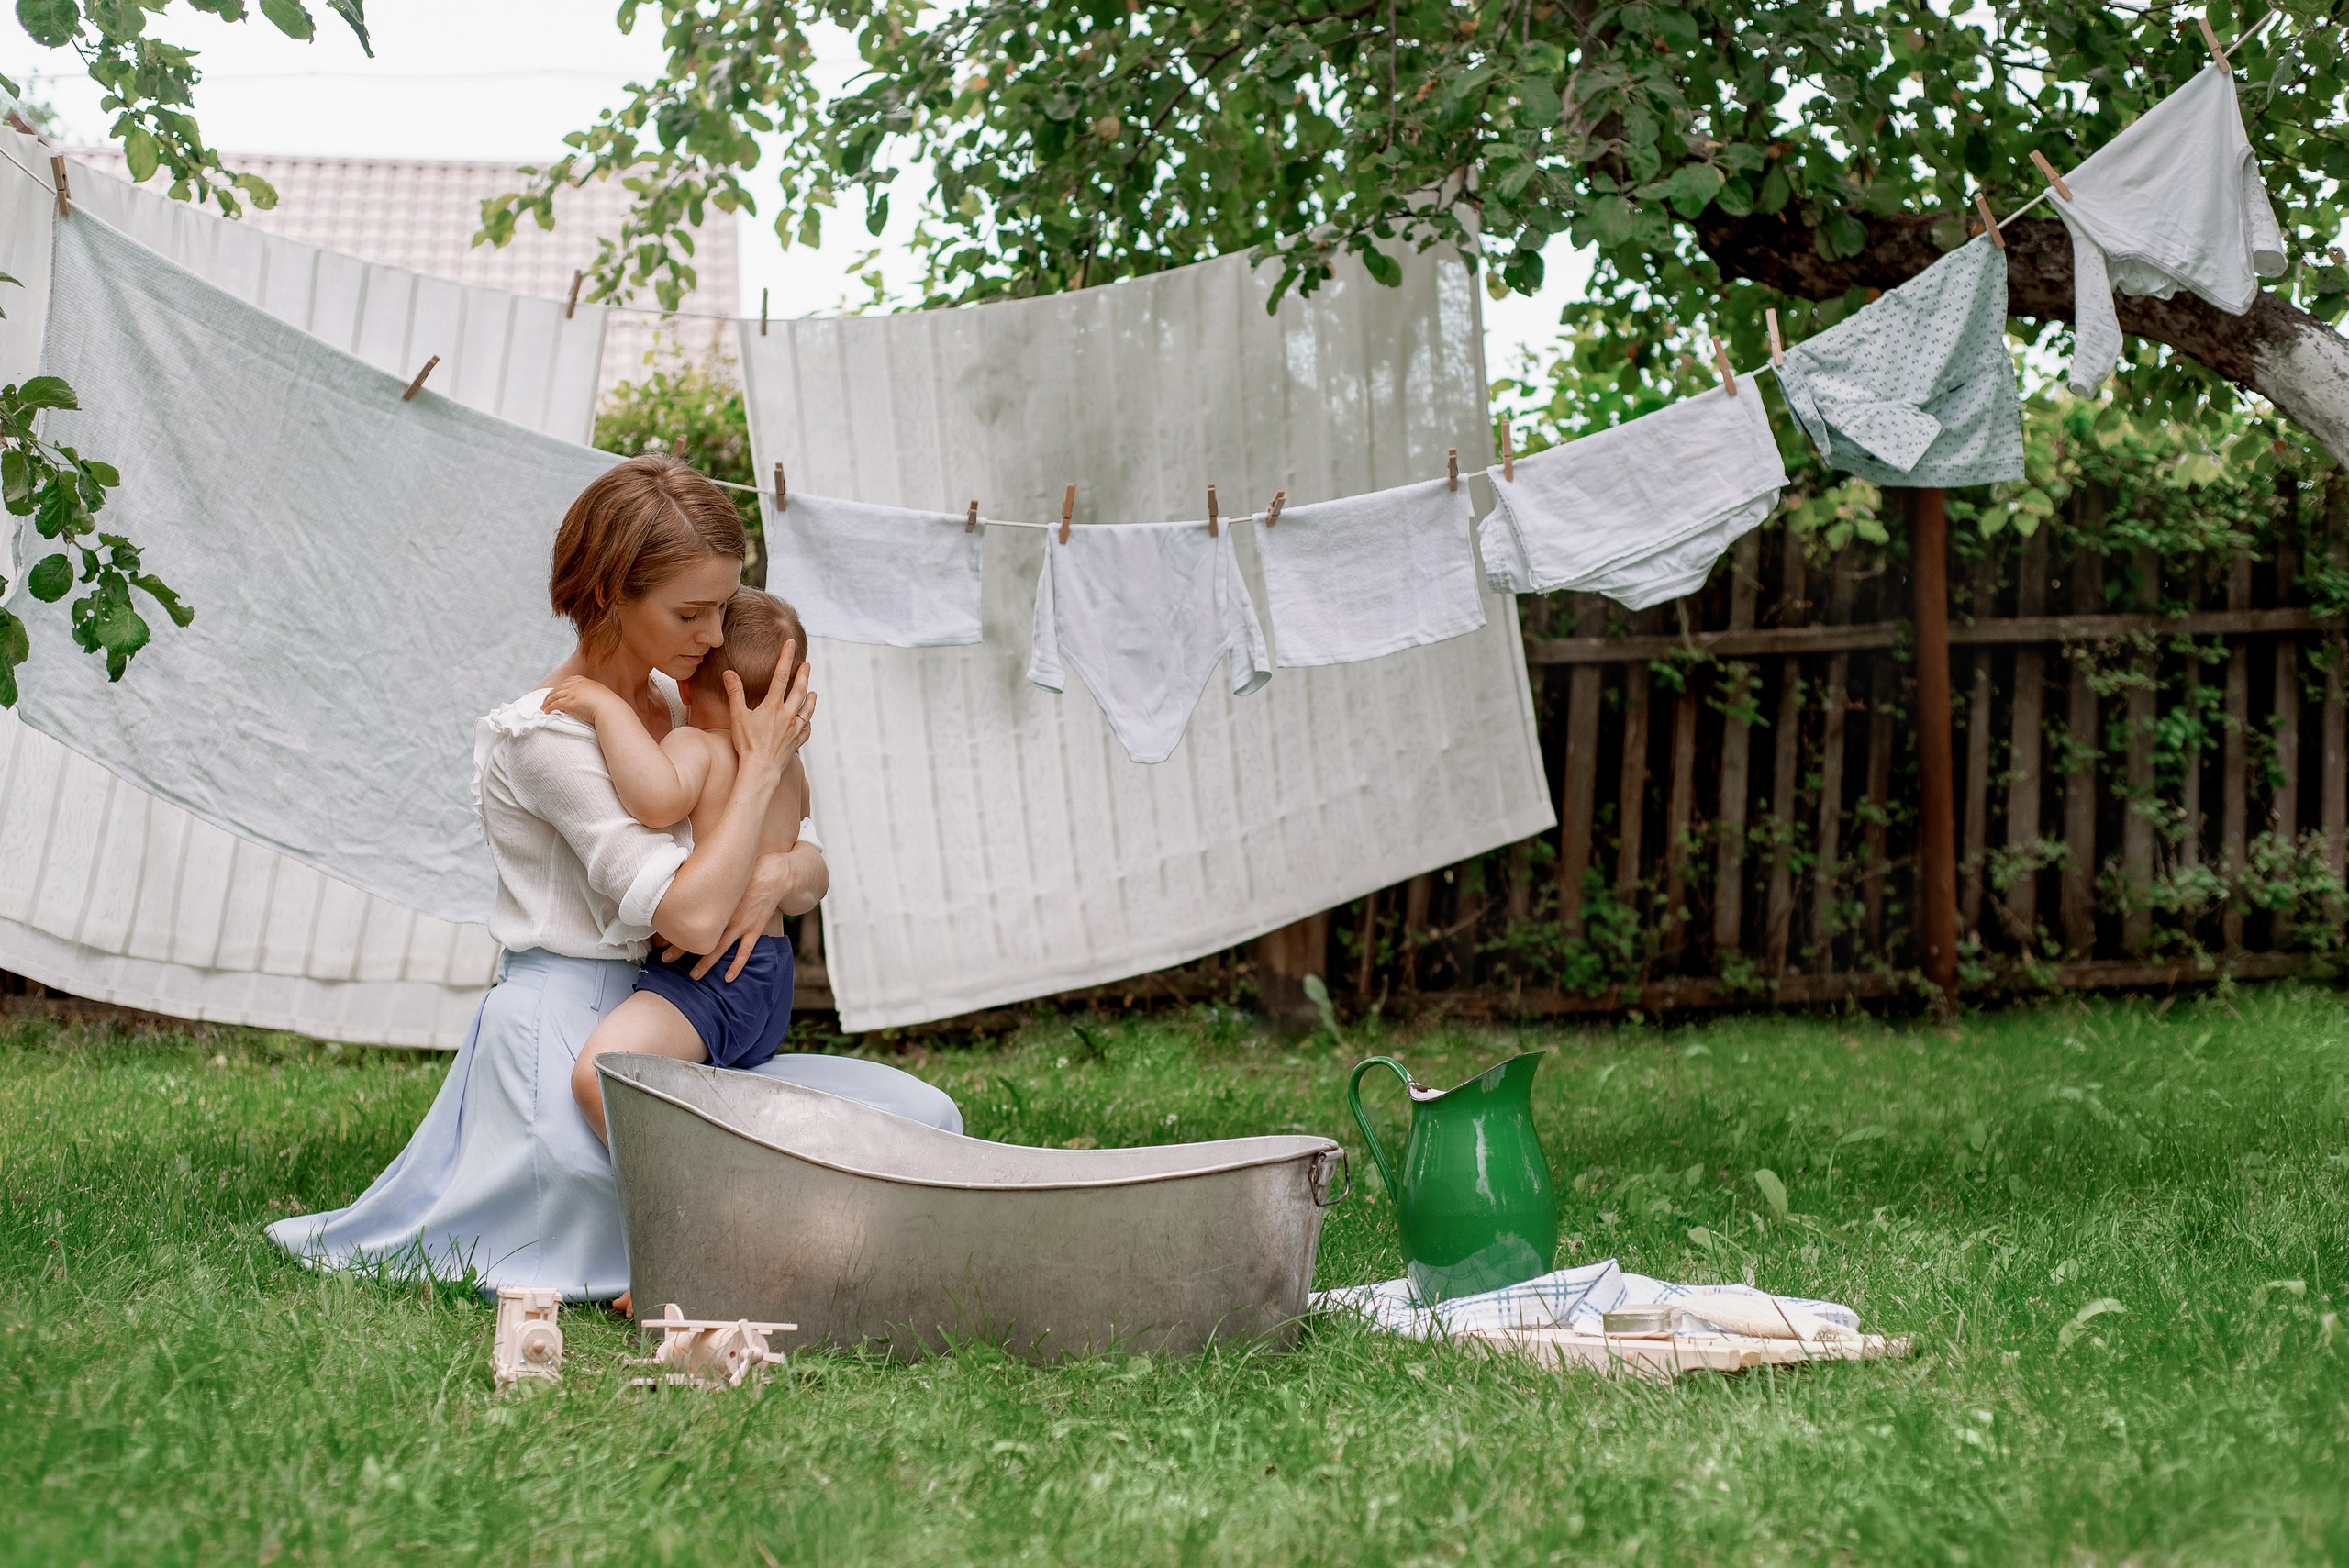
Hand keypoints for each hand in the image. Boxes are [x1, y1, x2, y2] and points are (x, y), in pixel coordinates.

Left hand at [543, 675, 616, 725]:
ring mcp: (571, 692)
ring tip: (543, 707)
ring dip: (547, 702)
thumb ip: (593, 695)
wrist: (609, 708)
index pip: (569, 681)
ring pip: (554, 696)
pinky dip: (549, 708)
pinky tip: (546, 711)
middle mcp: (576, 684)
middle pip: (559, 688)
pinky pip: (554, 704)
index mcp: (585, 681)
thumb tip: (591, 701)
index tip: (558, 691)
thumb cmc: (609, 705)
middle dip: (551, 694)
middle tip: (546, 700)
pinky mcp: (568, 702)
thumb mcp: (601, 694)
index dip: (561, 686)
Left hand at [667, 852, 796, 980]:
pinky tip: (728, 978)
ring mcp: (742, 924)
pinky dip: (736, 966)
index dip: (675, 928)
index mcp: (717, 901)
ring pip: (720, 948)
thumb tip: (686, 882)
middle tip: (666, 959)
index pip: (691, 918)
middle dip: (681, 948)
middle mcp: (727, 916)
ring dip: (706, 963)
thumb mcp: (723, 873)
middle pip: (700, 935)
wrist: (776, 874)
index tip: (659, 936)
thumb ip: (707, 881)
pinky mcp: (754, 929)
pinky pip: (745, 951)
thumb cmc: (749, 871)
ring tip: (694, 976)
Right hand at [722, 642, 814, 783]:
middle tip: (806, 664)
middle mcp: (788, 714)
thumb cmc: (747, 743)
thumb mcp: (738, 716)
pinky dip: (808, 721)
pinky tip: (807, 720)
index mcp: (773, 705)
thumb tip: (729, 672)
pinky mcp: (798, 741)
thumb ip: (735, 693)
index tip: (790, 644)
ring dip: (811, 698)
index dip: (785, 658)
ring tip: (813, 690)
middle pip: (800, 689)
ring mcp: (795, 728)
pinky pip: (806, 728)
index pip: (781, 675)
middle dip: (803, 674)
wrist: (761, 769)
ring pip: (807, 708)